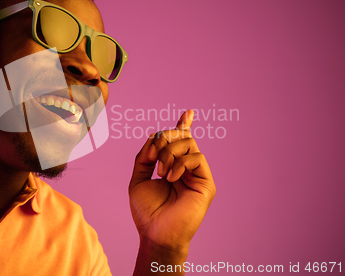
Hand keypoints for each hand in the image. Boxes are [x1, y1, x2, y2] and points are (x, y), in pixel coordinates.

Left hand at [129, 110, 215, 254]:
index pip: (181, 141)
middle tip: (153, 158)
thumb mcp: (138, 178)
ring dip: (169, 152)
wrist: (155, 233)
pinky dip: (180, 163)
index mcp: (173, 166)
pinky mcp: (206, 184)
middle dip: (164, 138)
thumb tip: (153, 138)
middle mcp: (187, 168)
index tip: (188, 112)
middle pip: (182, 136)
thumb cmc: (147, 211)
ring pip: (189, 143)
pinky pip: (197, 158)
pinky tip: (170, 177)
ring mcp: (198, 175)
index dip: (184, 125)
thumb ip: (145, 157)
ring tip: (161, 172)